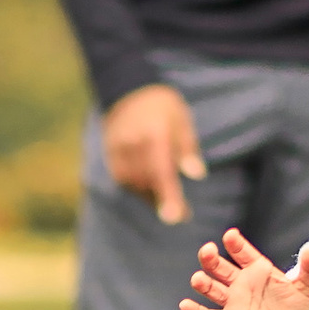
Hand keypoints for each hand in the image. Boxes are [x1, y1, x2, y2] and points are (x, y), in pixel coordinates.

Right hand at [103, 84, 206, 225]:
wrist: (128, 92)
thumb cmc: (162, 107)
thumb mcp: (181, 120)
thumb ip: (188, 149)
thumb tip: (198, 175)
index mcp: (154, 134)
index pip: (162, 171)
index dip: (169, 196)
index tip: (176, 217)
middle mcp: (133, 144)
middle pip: (149, 183)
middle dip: (166, 202)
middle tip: (183, 215)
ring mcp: (118, 152)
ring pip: (137, 185)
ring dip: (154, 197)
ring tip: (171, 202)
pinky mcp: (111, 158)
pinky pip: (126, 182)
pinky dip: (141, 188)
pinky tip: (153, 187)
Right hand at [179, 225, 308, 309]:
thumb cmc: (297, 308)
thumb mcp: (305, 289)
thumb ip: (308, 269)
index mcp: (258, 269)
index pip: (244, 253)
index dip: (236, 244)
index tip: (230, 235)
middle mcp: (242, 282)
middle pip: (222, 268)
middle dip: (212, 259)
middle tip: (207, 251)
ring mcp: (233, 301)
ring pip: (213, 289)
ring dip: (204, 283)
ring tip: (197, 279)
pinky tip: (185, 305)